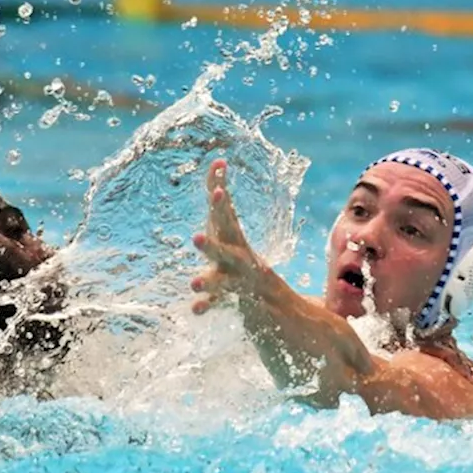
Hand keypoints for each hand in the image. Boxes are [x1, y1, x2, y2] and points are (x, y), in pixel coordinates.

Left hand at [189, 159, 270, 314]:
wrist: (279, 301)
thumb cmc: (241, 257)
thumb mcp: (230, 231)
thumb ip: (220, 202)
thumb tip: (217, 161)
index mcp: (235, 239)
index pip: (227, 216)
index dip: (220, 202)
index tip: (217, 182)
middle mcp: (239, 257)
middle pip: (227, 246)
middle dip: (214, 241)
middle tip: (196, 237)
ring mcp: (239, 280)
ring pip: (225, 280)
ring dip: (210, 280)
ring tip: (193, 283)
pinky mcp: (234, 300)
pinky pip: (220, 304)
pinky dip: (207, 306)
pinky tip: (194, 310)